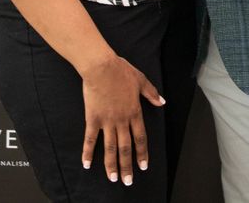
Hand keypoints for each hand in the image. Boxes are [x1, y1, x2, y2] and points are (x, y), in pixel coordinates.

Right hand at [81, 54, 164, 185]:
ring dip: (111, 165)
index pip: (140, 138)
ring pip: (110, 148)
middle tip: (128, 181)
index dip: (142, 153)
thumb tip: (162, 102)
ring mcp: (107, 121)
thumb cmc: (121, 70)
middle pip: (125, 148)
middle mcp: (121, 120)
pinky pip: (90, 139)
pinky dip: (88, 152)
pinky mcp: (93, 119)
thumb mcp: (141, 80)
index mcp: (134, 111)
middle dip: (127, 166)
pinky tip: (86, 164)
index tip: (143, 166)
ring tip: (113, 178)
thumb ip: (151, 93)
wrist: (101, 67)